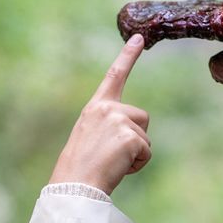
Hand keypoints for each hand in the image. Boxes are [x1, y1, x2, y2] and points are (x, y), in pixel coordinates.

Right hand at [49, 34, 150, 194]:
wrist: (75, 185)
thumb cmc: (80, 168)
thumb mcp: (91, 138)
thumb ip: (110, 128)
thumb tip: (131, 137)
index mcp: (95, 107)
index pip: (115, 76)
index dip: (128, 55)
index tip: (139, 38)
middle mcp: (107, 108)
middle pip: (142, 118)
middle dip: (135, 138)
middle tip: (110, 155)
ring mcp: (119, 120)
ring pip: (146, 136)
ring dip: (136, 153)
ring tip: (112, 162)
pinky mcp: (131, 136)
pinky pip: (147, 152)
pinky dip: (138, 164)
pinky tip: (118, 168)